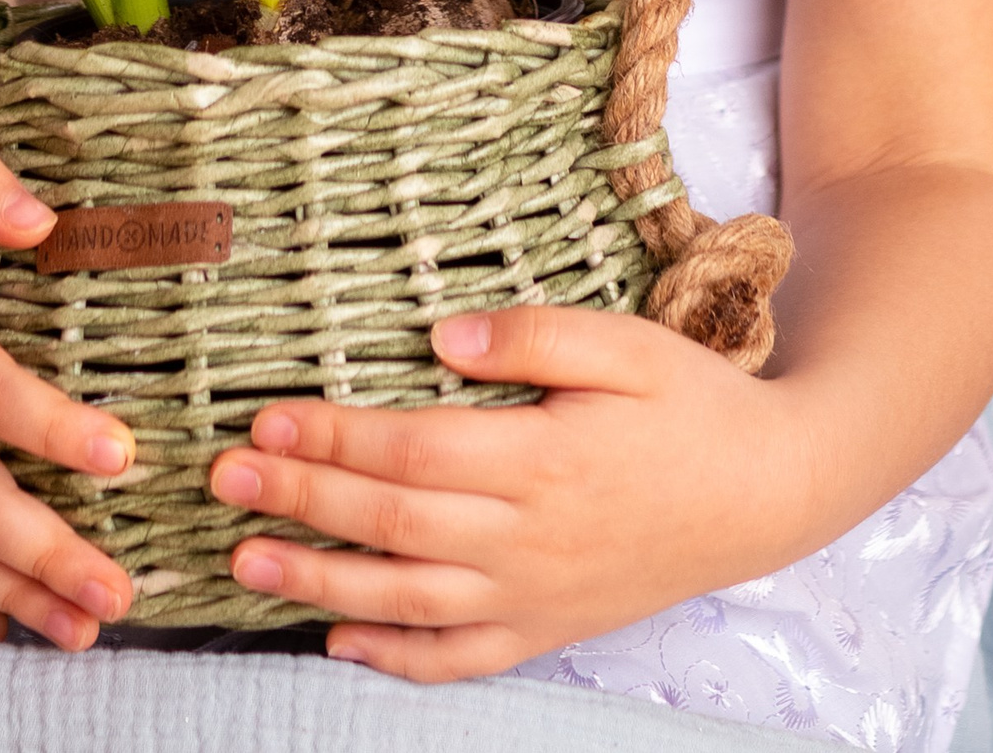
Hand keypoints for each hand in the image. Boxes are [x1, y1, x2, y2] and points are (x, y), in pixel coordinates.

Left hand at [208, 301, 812, 680]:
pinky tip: (337, 642)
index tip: (265, 419)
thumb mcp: (625, 344)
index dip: (333, 438)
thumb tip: (439, 336)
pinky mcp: (550, 629)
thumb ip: (531, 334)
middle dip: (301, 502)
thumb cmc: (693, 405)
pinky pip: (460, 657)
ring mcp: (537, 595)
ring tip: (245, 562)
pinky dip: (394, 657)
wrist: (769, 492)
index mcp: (543, 460)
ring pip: (408, 600)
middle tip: (223, 480)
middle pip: (393, 524)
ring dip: (320, 583)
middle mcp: (530, 538)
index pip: (411, 452)